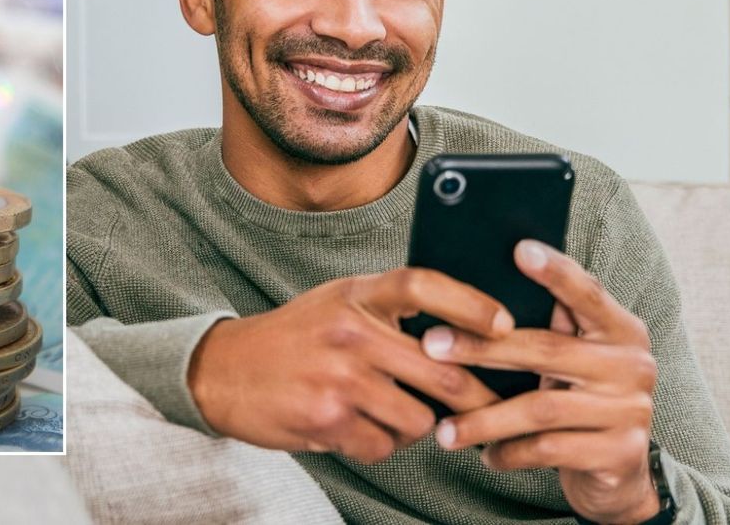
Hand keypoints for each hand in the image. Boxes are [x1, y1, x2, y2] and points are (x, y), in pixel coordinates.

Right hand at [188, 268, 513, 463]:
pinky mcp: (326, 418)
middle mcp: (350, 331)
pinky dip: (378, 444)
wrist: (223, 370)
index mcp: (356, 294)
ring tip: (390, 414)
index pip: (423, 285)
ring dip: (417, 426)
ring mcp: (338, 377)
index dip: (470, 304)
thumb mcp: (338, 301)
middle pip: (441, 368)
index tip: (505, 324)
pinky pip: (382, 445)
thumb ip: (389, 308)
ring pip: (418, 418)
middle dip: (478, 397)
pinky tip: (354, 428)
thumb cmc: (295, 336)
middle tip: (495, 408)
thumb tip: (463, 330)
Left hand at [423, 240, 659, 522]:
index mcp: (620, 329)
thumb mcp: (571, 361)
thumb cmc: (576, 399)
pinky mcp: (621, 454)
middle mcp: (633, 364)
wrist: (618, 473)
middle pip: (546, 349)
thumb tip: (471, 293)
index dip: (555, 272)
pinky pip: (550, 449)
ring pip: (541, 408)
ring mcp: (631, 410)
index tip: (519, 249)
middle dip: (480, 347)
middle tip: (431, 345)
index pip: (587, 292)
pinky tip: (486, 456)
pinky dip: (510, 452)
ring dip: (484, 419)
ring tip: (444, 430)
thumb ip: (547, 328)